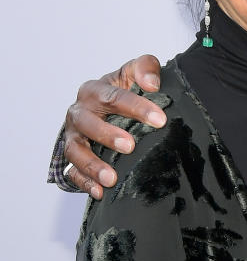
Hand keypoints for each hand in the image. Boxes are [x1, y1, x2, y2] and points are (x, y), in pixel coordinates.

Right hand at [64, 56, 166, 197]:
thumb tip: (152, 84)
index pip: (113, 96)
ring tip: (111, 178)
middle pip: (87, 123)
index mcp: (94, 91)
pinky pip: (72, 172)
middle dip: (107, 135)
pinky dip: (84, 182)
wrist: (103, 108)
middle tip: (129, 146)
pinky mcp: (72, 157)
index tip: (160, 119)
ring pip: (75, 150)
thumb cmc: (122, 91)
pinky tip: (100, 192)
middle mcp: (79, 113)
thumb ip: (145, 68)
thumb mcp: (133, 73)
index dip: (136, 107)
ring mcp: (73, 136)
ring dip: (92, 165)